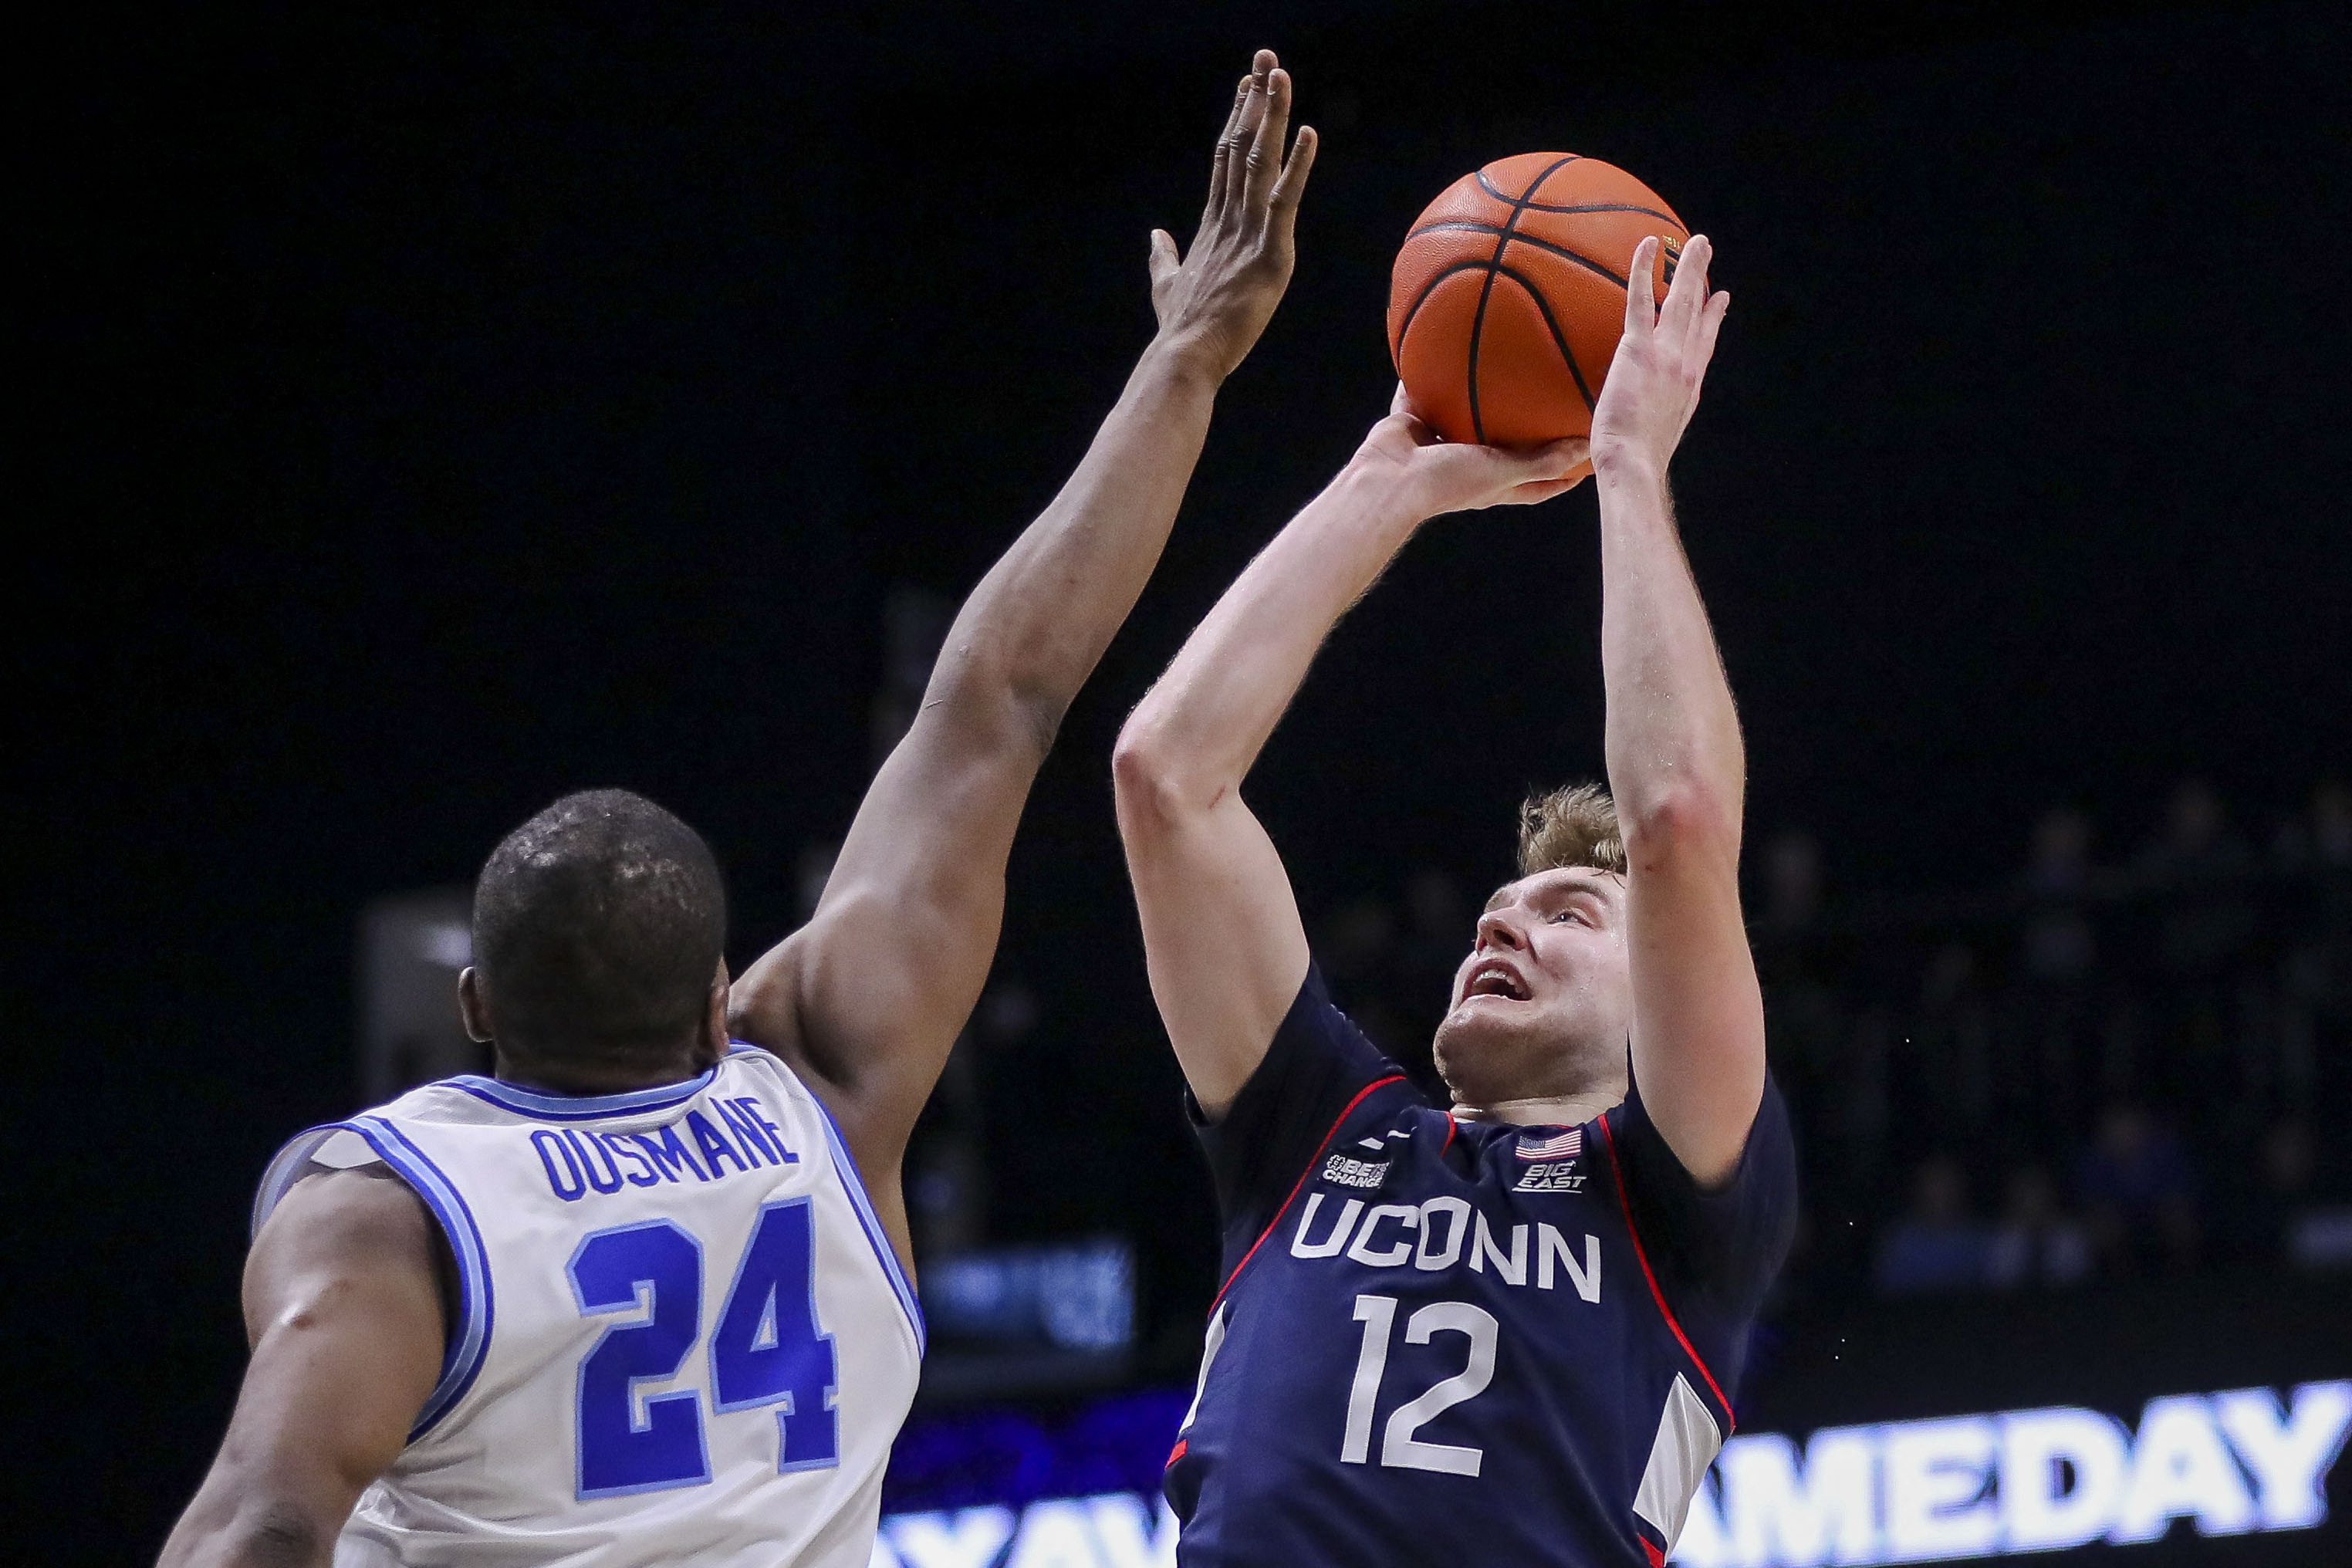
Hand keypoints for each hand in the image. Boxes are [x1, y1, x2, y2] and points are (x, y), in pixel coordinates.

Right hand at [1148, 50, 1317, 380]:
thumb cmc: (1179, 327)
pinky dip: (1298, 165)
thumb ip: (1161, 256)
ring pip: (1260, 161)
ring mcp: (1248, 232)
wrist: (1185, 354)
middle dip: (1255, 101)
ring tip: (1281, 75)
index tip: (1246, 86)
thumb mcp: (1167, 283)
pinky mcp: (1269, 253)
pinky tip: (1308, 132)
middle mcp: (1229, 218)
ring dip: (1272, 116)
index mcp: (1213, 223)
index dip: (1236, 119)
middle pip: (1242, 145)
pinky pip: (1285, 200)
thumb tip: (1154, 237)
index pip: (1225, 158)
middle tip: (1265, 59)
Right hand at [1348, 384, 1589, 516]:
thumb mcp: (1501, 471)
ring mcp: (1441, 445)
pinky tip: (1444, 349)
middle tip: (1550, 404)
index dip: (1563, 475)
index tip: (1586, 457)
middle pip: (1507, 449)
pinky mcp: (1415, 424)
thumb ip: (1541, 460)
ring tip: (1501, 368)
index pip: (1538, 484)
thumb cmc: (1445, 483)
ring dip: (1480, 400)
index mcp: (1493, 484)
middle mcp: (1470, 465)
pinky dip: (1432, 376)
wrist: (1388, 480)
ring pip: (1467, 418)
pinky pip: (1427, 394)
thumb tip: (1585, 445)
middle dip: (1527, 432)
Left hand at [1589, 233, 1728, 475]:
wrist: (1633, 466)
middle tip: (1706, 254)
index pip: (1703, 346)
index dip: (1712, 319)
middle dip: (1703, 281)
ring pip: (1681, 301)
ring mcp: (1666, 355)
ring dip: (1689, 267)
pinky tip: (1648, 245)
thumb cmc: (1633, 465)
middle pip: (1699, 314)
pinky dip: (1644, 270)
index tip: (1721, 300)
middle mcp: (1685, 367)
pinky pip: (1640, 300)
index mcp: (1688, 389)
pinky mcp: (1639, 350)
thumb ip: (1646, 423)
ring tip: (1696, 242)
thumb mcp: (1649, 442)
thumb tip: (1629, 429)